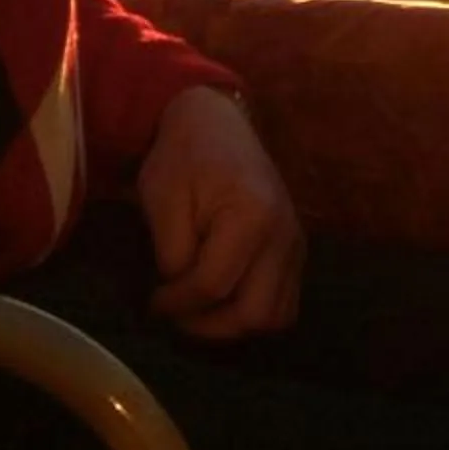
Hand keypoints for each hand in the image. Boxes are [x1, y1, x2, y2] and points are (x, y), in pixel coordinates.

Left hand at [138, 86, 304, 340]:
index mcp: (251, 216)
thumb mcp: (163, 199)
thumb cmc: (183, 158)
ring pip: (276, 317)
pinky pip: (284, 303)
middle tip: (177, 314)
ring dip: (235, 325)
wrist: (218, 124)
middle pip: (254, 313)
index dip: (176, 304)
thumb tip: (179, 296)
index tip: (152, 301)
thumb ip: (172, 254)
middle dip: (209, 325)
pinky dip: (254, 312)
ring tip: (200, 311)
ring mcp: (296, 244)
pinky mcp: (296, 251)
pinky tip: (223, 301)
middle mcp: (284, 235)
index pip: (213, 286)